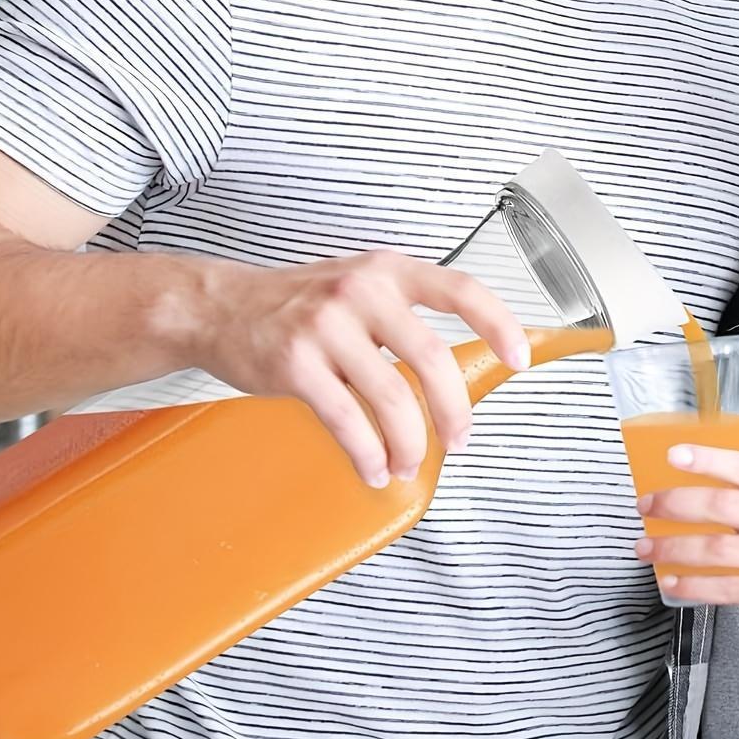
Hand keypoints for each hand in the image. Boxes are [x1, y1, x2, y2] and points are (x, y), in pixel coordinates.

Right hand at [194, 250, 528, 487]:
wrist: (219, 307)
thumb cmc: (300, 303)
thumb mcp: (359, 284)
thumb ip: (405, 312)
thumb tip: (456, 369)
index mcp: (388, 270)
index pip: (460, 290)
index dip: (498, 324)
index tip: (519, 358)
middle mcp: (361, 291)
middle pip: (431, 358)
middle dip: (453, 410)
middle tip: (461, 440)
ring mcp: (326, 327)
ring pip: (391, 397)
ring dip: (409, 442)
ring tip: (408, 463)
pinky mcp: (295, 365)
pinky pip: (346, 420)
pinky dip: (367, 453)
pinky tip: (373, 468)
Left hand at [635, 444, 738, 656]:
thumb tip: (707, 496)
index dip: (707, 458)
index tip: (672, 455)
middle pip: (724, 504)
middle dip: (676, 503)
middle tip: (646, 506)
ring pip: (719, 547)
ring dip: (674, 548)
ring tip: (647, 549)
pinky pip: (729, 588)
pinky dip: (695, 585)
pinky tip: (674, 584)